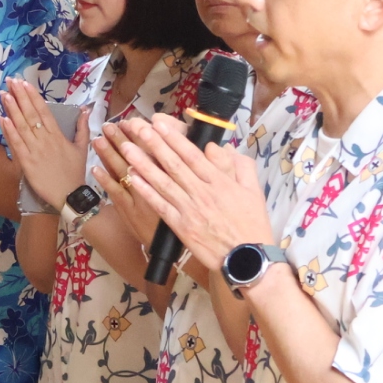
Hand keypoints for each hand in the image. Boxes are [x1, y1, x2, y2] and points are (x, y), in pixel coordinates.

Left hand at [0, 79, 89, 209]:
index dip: (33, 96)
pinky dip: (9, 131)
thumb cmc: (75, 172)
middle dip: (20, 96)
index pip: (44, 111)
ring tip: (4, 94)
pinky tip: (2, 118)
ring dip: (12, 109)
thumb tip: (85, 109)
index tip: (25, 83)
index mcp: (58, 135)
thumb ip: (82, 128)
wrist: (70, 196)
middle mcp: (46, 140)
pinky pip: (16, 144)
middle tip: (11, 81)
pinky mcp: (27, 163)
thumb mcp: (82, 148)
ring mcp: (35, 151)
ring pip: (22, 126)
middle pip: (31, 114)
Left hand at [103, 115, 270, 273]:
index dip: (174, 138)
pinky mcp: (181, 227)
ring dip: (143, 164)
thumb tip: (220, 148)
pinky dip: (146, 191)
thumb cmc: (252, 224)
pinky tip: (133, 178)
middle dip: (154, 143)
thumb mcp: (254, 190)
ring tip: (127, 148)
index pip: (192, 155)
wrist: (247, 259)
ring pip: (162, 182)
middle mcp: (201, 193)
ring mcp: (189, 210)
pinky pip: (160, 205)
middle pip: (173, 164)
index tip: (159, 123)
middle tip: (137, 127)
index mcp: (219, 182)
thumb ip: (240, 165)